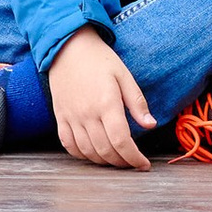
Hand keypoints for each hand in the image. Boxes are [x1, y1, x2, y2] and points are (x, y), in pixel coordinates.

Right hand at [48, 26, 153, 168]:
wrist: (67, 47)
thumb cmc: (98, 59)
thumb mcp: (124, 75)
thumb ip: (137, 102)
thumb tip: (150, 125)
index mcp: (106, 103)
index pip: (121, 141)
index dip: (134, 158)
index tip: (143, 164)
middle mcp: (87, 114)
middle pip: (106, 151)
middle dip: (122, 163)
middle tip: (132, 163)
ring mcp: (71, 117)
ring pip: (88, 152)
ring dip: (104, 162)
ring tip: (116, 159)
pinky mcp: (60, 117)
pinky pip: (68, 145)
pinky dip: (82, 155)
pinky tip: (93, 153)